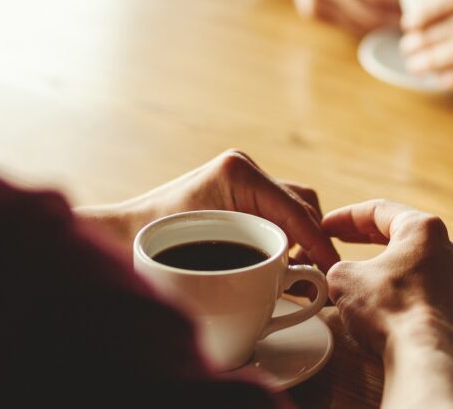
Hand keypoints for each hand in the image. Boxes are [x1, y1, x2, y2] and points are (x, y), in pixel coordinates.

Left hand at [75, 150, 339, 270]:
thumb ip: (257, 265)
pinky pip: (277, 210)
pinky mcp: (239, 191)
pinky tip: (280, 262)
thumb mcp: (206, 256)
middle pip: (303, 205)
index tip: (333, 270)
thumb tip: (301, 285)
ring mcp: (242, 177)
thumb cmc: (151, 246)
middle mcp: (244, 167)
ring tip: (299, 273)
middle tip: (319, 278)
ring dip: (301, 238)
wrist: (119, 236)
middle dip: (314, 241)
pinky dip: (286, 235)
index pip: (295, 211)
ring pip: (294, 207)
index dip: (319, 244)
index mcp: (238, 172)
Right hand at [322, 200, 452, 354]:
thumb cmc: (389, 310)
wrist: (424, 355)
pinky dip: (412, 293)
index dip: (346, 217)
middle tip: (345, 240)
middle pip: (404, 234)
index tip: (328, 226)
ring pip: (422, 264)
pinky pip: (433, 292)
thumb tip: (341, 275)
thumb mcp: (344, 278)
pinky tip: (394, 304)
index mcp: (424, 229)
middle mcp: (451, 249)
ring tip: (369, 276)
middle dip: (370, 238)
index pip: (379, 211)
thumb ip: (338, 266)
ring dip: (395, 266)